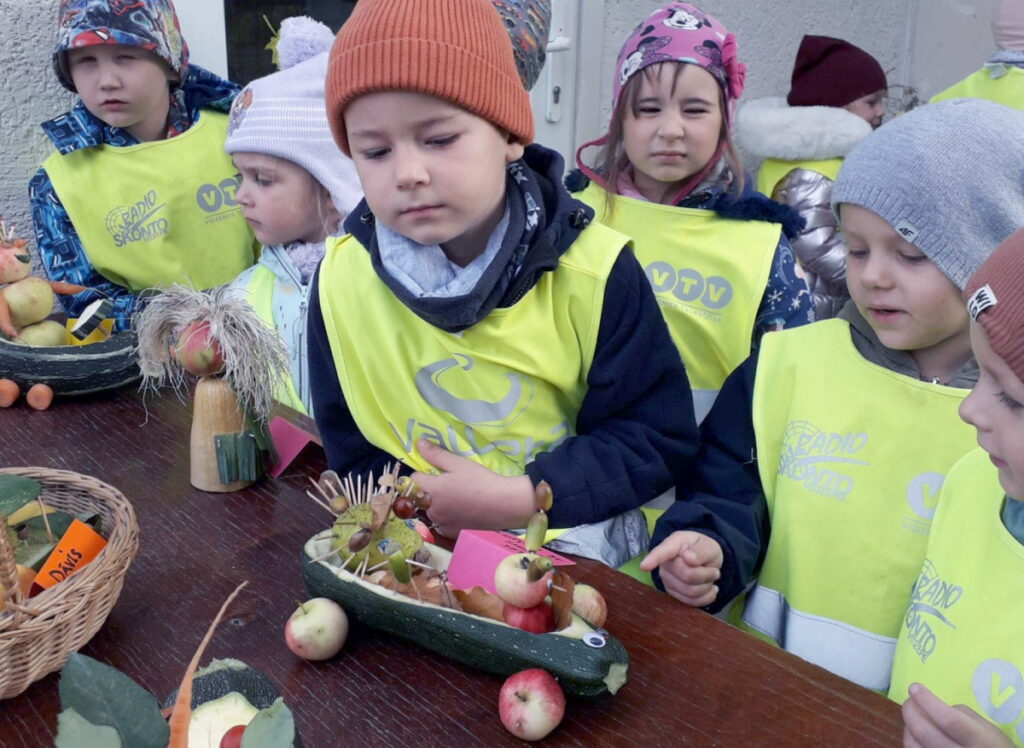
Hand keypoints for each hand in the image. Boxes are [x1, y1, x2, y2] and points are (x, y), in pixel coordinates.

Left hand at [412, 439, 533, 536]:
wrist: (504, 505)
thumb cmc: (481, 481)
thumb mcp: (459, 464)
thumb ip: (436, 455)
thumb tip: (418, 443)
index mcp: (432, 490)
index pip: (412, 481)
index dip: (423, 475)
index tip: (437, 474)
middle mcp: (432, 509)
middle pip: (420, 498)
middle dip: (430, 491)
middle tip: (450, 487)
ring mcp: (441, 523)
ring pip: (431, 512)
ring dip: (437, 506)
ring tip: (458, 500)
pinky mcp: (451, 533)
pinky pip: (441, 524)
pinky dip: (447, 519)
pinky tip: (462, 512)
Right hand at [639, 531, 722, 606]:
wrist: (704, 560)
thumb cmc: (703, 549)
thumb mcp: (708, 545)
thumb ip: (701, 551)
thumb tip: (688, 558)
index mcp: (672, 545)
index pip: (661, 553)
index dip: (653, 559)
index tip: (644, 566)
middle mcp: (665, 564)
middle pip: (687, 575)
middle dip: (706, 574)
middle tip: (713, 569)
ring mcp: (667, 581)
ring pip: (691, 591)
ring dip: (707, 586)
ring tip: (710, 577)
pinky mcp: (674, 595)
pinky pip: (693, 602)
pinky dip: (708, 597)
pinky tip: (710, 588)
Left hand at [902, 683, 1011, 747]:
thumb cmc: (992, 745)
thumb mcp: (986, 728)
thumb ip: (961, 714)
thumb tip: (933, 706)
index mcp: (979, 740)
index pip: (948, 719)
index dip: (927, 701)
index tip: (914, 687)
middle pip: (924, 733)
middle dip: (910, 711)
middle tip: (909, 700)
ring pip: (913, 745)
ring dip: (907, 726)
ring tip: (913, 717)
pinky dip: (910, 740)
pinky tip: (914, 733)